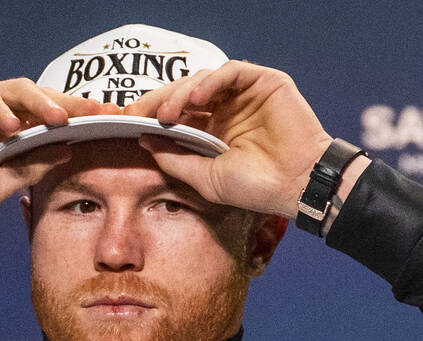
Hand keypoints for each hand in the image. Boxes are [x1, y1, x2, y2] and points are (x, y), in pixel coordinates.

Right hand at [0, 69, 102, 216]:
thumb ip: (31, 168)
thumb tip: (69, 152)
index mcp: (16, 138)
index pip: (55, 125)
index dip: (82, 123)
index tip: (112, 125)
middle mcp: (3, 114)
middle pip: (45, 103)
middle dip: (73, 107)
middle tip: (99, 113)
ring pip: (21, 91)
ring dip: (42, 103)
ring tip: (58, 120)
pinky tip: (10, 124)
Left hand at [124, 61, 335, 217]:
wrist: (295, 185)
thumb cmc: (256, 187)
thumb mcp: (204, 177)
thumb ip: (174, 158)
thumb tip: (143, 139)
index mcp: (213, 130)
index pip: (177, 113)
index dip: (152, 114)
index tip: (127, 120)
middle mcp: (227, 109)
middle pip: (185, 93)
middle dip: (159, 100)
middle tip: (138, 112)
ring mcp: (245, 95)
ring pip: (204, 80)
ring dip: (181, 92)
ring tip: (167, 112)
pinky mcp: (265, 82)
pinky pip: (232, 72)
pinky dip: (211, 81)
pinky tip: (196, 97)